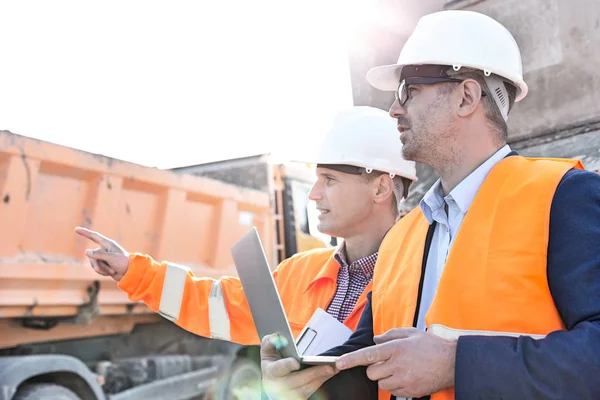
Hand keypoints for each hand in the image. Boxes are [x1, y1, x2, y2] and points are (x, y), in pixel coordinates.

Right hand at [75, 227, 129, 280]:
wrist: (130, 273)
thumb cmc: (123, 263)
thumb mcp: (111, 258)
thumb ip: (99, 255)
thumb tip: (86, 252)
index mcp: (108, 244)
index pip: (94, 236)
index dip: (85, 233)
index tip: (76, 229)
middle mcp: (105, 250)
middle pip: (92, 255)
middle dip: (97, 264)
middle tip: (105, 270)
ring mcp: (104, 257)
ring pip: (94, 263)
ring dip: (102, 269)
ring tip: (112, 271)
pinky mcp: (104, 265)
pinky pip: (97, 268)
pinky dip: (103, 272)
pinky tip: (111, 272)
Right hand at [261, 333, 336, 398]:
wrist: (272, 384)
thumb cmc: (272, 365)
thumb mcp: (268, 352)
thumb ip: (270, 342)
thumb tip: (276, 336)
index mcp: (271, 372)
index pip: (278, 369)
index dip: (287, 365)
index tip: (296, 362)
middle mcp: (279, 386)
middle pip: (298, 381)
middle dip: (314, 374)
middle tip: (329, 367)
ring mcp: (288, 394)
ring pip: (307, 388)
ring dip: (322, 378)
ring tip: (334, 368)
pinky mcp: (298, 398)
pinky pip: (312, 391)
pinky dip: (321, 381)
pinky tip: (330, 373)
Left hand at [335, 328, 455, 397]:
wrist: (452, 363)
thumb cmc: (431, 346)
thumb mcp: (410, 333)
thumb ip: (390, 334)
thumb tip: (375, 340)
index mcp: (395, 348)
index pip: (367, 355)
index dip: (351, 359)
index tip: (339, 363)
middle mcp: (397, 365)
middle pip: (372, 373)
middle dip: (375, 369)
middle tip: (389, 362)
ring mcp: (403, 380)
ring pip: (381, 384)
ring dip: (386, 378)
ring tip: (401, 369)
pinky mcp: (409, 392)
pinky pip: (393, 392)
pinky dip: (396, 385)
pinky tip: (408, 377)